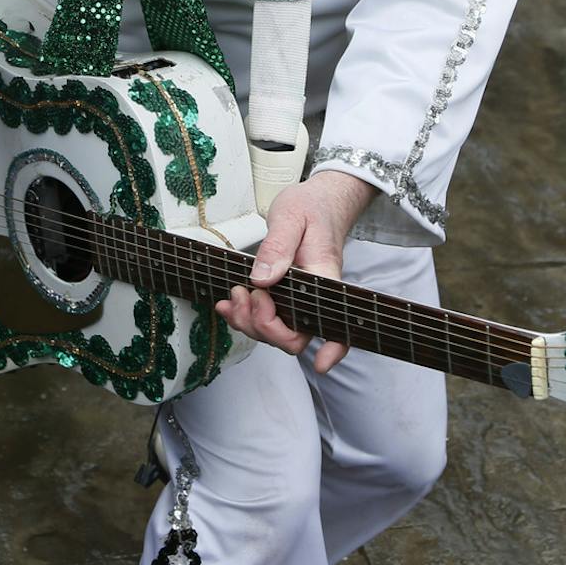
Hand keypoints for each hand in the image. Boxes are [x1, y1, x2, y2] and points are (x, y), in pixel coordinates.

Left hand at [216, 170, 375, 373]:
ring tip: (232, 296)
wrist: (319, 200)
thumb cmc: (312, 206)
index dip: (331, 349)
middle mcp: (314, 295)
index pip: (335, 324)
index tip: (319, 364)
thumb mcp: (291, 216)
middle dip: (262, 326)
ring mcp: (299, 298)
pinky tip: (230, 304)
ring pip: (276, 331)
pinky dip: (244, 315)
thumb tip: (263, 279)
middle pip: (294, 336)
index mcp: (324, 277)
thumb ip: (277, 247)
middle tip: (244, 294)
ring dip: (248, 322)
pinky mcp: (285, 295)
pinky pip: (267, 317)